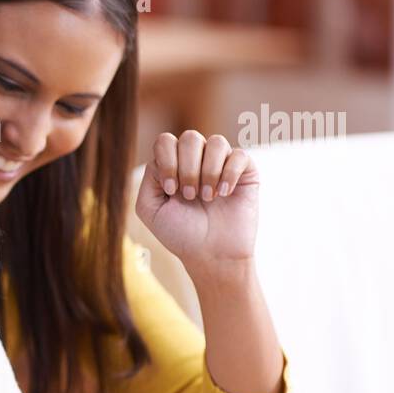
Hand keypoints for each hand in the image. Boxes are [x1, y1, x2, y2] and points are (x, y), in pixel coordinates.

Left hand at [134, 131, 259, 274]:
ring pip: (216, 142)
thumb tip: (165, 156)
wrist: (211, 254)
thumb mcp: (149, 209)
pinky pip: (239, 155)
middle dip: (188, 169)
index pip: (165, 142)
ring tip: (207, 198)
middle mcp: (197, 160)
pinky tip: (224, 194)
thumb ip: (148, 179)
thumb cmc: (180, 233)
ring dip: (208, 172)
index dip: (168, 162)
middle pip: (190, 138)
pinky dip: (229, 174)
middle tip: (189, 197)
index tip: (171, 190)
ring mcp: (222, 164)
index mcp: (173, 165)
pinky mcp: (245, 171)